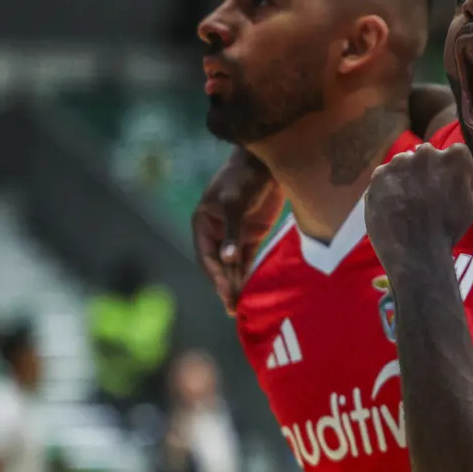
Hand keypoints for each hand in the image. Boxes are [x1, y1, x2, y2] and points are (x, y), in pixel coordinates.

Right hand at [192, 149, 283, 314]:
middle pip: (219, 265)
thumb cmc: (244, 177)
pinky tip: (252, 290)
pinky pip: (249, 258)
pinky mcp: (252, 233)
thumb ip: (232, 232)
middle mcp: (216, 232)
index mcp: (203, 223)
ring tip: (242, 307)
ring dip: (237, 284)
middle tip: (233, 309)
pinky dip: (250, 273)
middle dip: (226, 286)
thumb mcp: (234, 203)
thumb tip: (227, 259)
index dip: (216, 276)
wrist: (269, 162)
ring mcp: (235, 234)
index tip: (226, 294)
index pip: (207, 256)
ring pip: (233, 264)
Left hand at [365, 143, 472, 275]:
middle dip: (426, 172)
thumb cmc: (449, 231)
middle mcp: (427, 152)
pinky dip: (388, 189)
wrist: (416, 254)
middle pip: (426, 156)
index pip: (455, 154)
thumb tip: (460, 179)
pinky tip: (392, 207)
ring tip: (406, 203)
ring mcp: (400, 162)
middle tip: (424, 195)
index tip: (447, 187)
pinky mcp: (379, 175)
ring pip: (403, 165)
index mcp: (456, 157)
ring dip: (405, 178)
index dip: (451, 172)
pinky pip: (385, 178)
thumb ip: (468, 184)